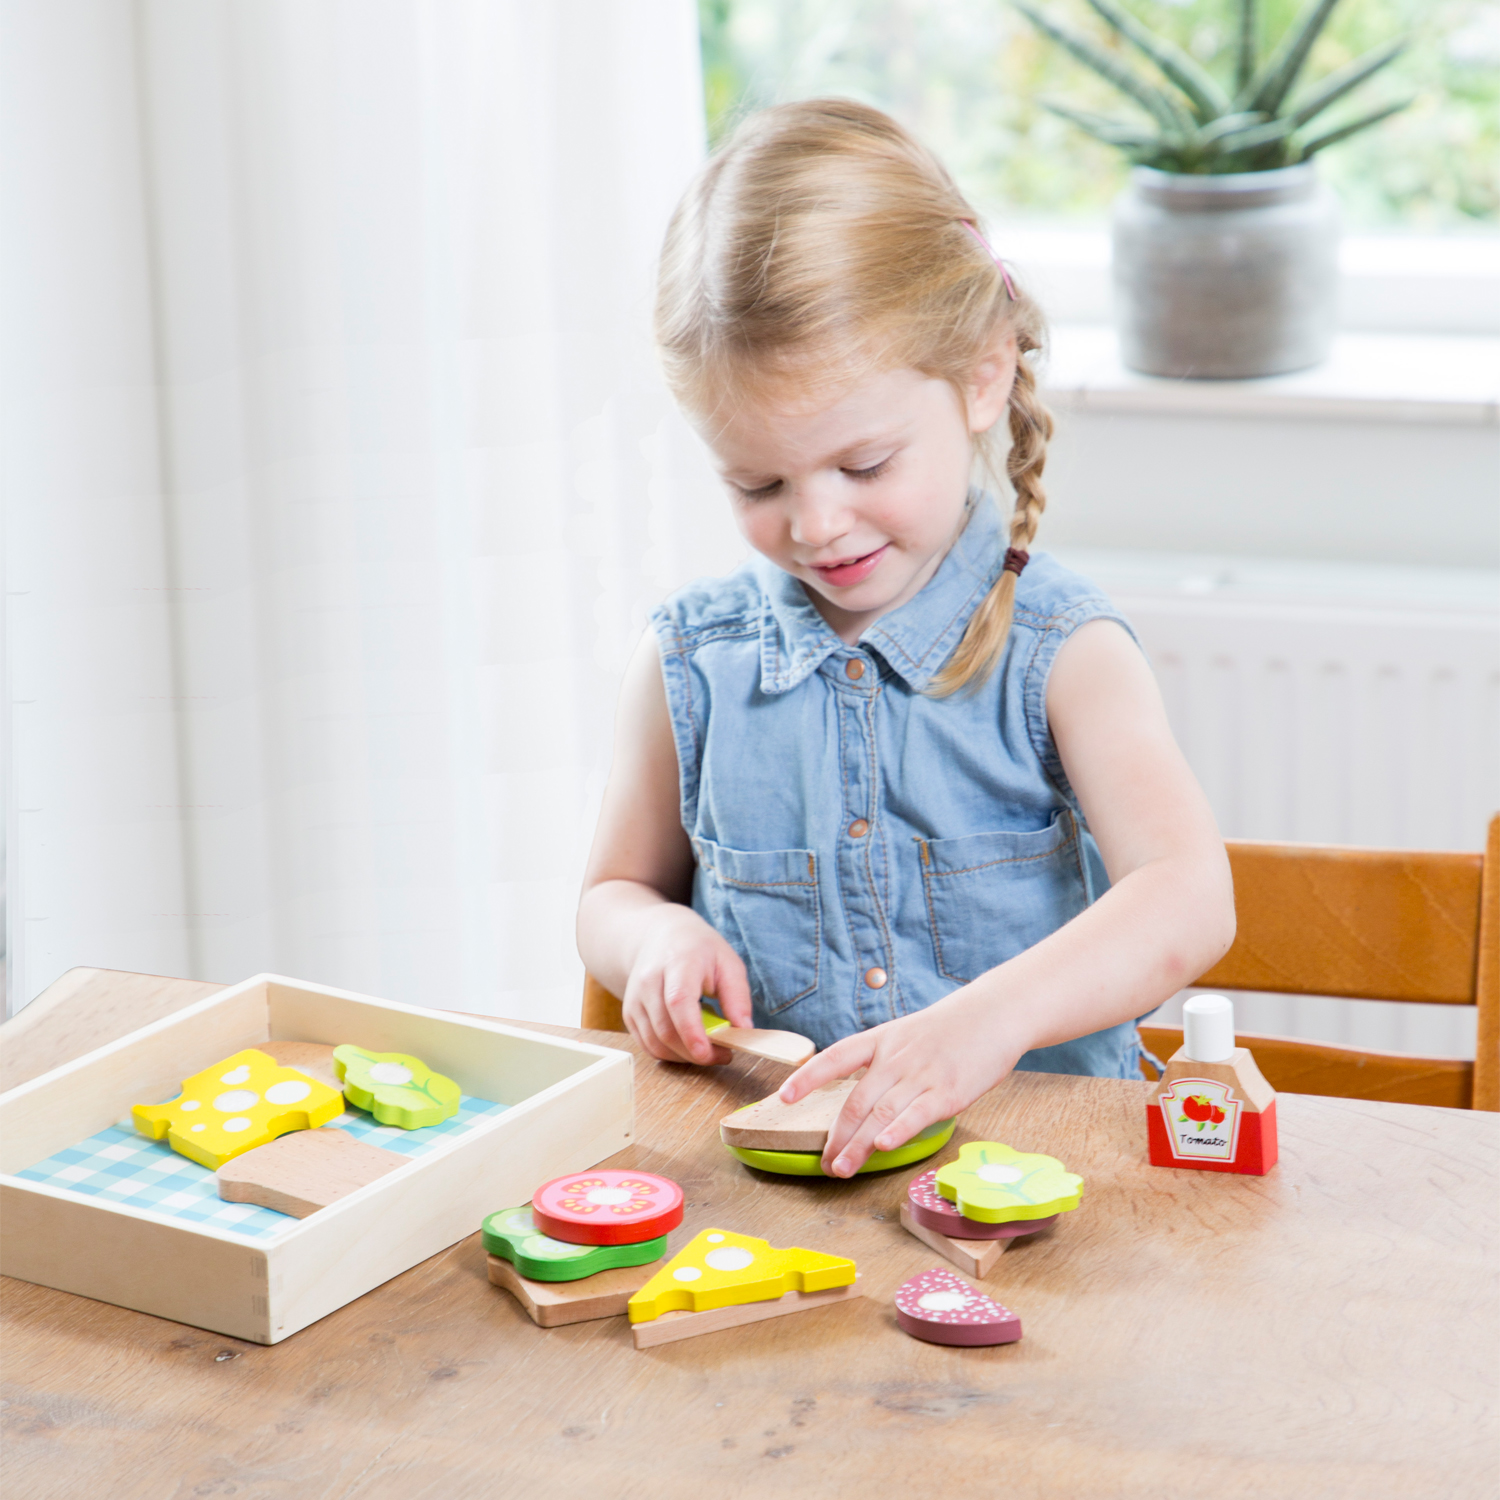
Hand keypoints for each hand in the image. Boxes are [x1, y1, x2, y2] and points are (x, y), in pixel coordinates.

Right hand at [620, 903, 753, 1064]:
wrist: (660, 936)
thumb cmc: (698, 949)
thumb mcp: (728, 962)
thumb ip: (737, 996)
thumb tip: (744, 1030)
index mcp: (677, 962)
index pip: (678, 1001)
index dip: (691, 1032)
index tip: (708, 1053)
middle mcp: (649, 980)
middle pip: (666, 1029)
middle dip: (695, 1052)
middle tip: (724, 1054)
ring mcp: (635, 998)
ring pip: (655, 1042)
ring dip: (684, 1057)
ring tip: (708, 1050)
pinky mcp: (630, 1013)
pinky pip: (647, 1045)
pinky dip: (670, 1054)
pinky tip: (688, 1047)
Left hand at [776, 986, 1027, 1175]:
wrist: (995, 1013)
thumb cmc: (950, 1029)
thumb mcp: (907, 1034)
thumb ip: (884, 1063)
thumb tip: (862, 1101)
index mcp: (882, 1040)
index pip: (836, 1057)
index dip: (808, 1076)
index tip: (783, 1097)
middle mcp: (896, 1057)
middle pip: (856, 1100)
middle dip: (836, 1136)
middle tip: (825, 1163)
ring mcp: (921, 1074)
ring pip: (880, 1114)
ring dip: (857, 1145)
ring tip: (842, 1169)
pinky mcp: (949, 1091)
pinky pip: (917, 1114)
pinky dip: (897, 1131)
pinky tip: (881, 1146)